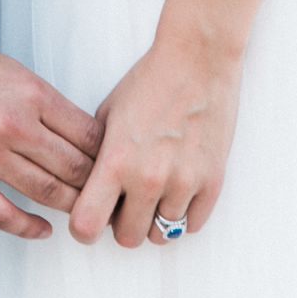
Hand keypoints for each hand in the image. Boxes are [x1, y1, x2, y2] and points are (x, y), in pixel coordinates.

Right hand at [0, 41, 103, 240]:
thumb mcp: (16, 74)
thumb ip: (48, 106)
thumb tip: (84, 137)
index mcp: (32, 96)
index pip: (88, 135)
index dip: (108, 156)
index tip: (114, 168)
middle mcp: (13, 126)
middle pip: (74, 167)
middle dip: (96, 186)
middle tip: (107, 198)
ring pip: (46, 193)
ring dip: (70, 208)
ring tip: (82, 214)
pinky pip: (2, 214)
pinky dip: (28, 227)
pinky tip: (43, 230)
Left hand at [69, 28, 242, 248]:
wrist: (198, 58)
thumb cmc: (150, 83)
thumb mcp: (106, 117)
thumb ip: (96, 160)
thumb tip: (88, 195)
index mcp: (116, 162)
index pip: (86, 226)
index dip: (84, 228)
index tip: (90, 218)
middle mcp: (149, 178)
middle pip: (127, 238)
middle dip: (122, 225)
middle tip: (126, 203)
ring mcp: (184, 182)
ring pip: (161, 235)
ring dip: (154, 220)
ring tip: (154, 194)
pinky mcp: (212, 181)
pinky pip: (192, 225)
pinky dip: (182, 215)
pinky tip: (176, 193)